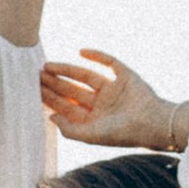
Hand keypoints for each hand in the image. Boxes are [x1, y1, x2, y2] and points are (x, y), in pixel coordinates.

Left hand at [40, 48, 186, 151]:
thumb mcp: (91, 135)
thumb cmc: (123, 134)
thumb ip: (70, 130)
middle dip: (55, 83)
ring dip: (67, 70)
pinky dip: (96, 55)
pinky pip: (109, 62)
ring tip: (49, 66)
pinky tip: (80, 51)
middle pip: (73, 91)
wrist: (153, 123)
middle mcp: (102, 104)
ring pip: (85, 76)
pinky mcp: (126, 76)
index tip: (35, 90)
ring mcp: (113, 89)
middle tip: (37, 75)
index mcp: (94, 119)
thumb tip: (51, 117)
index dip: (51, 98)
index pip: (68, 106)